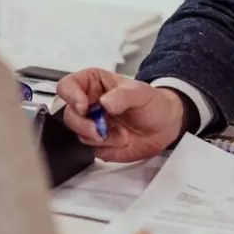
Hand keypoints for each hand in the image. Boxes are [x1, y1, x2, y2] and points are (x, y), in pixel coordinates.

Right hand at [56, 68, 185, 162]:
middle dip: (84, 124)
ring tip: (120, 133)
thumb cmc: (153, 103)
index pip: (68, 86)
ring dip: (99, 137)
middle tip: (100, 129)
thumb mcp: (141, 92)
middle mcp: (89, 103)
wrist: (165, 125)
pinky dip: (107, 148)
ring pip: (78, 133)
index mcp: (94, 83)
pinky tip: (121, 140)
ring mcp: (92, 124)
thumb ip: (122, 95)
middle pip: (68, 114)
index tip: (84, 107)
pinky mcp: (97, 143)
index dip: (71, 97)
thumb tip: (104, 102)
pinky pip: (92, 149)